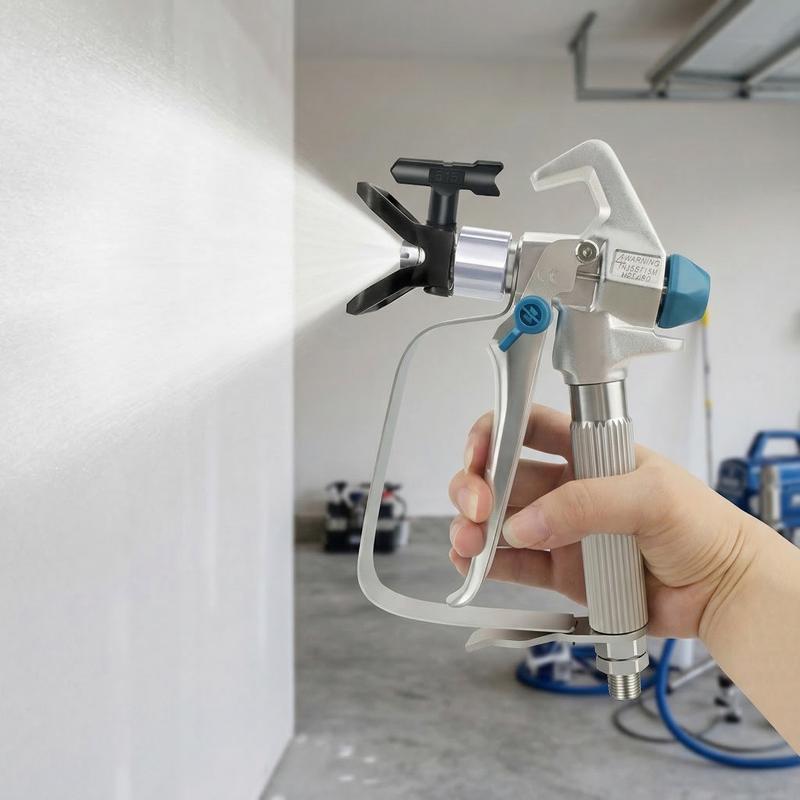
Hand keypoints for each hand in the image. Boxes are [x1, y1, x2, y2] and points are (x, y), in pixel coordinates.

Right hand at [448, 405, 757, 638]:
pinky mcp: (560, 573)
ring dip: (473, 528)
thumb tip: (526, 524)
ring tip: (468, 543)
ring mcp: (559, 531)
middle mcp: (566, 488)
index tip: (478, 452)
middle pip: (502, 476)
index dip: (495, 432)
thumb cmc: (703, 527)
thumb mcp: (651, 496)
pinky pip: (514, 565)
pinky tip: (473, 565)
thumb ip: (587, 504)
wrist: (723, 590)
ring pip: (499, 521)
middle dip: (476, 486)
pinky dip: (487, 565)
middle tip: (477, 507)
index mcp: (586, 453)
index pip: (527, 428)